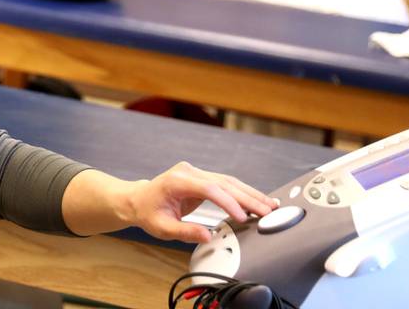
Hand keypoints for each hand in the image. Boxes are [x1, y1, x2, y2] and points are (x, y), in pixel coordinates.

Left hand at [124, 162, 276, 243]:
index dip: (228, 202)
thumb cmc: (148, 213)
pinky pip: (225, 184)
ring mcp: (196, 172)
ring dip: (250, 194)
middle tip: (268, 211)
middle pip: (223, 183)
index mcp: (177, 181)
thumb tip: (208, 236)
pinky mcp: (202, 178)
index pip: (209, 188)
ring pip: (228, 181)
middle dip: (247, 198)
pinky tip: (257, 200)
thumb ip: (185, 232)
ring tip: (270, 206)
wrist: (139, 200)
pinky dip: (242, 193)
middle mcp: (188, 172)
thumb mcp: (162, 228)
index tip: (242, 217)